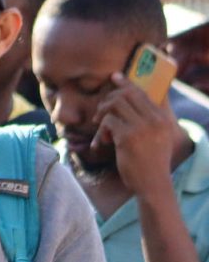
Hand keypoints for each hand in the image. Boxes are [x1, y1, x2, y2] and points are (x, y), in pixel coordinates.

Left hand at [95, 74, 179, 197]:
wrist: (152, 184)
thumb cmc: (150, 161)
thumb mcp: (157, 137)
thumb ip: (148, 119)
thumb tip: (130, 98)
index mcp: (162, 118)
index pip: (142, 92)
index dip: (126, 83)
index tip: (114, 77)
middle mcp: (155, 119)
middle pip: (126, 94)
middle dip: (108, 101)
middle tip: (100, 115)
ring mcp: (142, 127)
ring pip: (114, 105)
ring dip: (102, 116)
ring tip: (101, 131)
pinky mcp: (128, 137)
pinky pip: (107, 122)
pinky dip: (100, 132)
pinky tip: (102, 144)